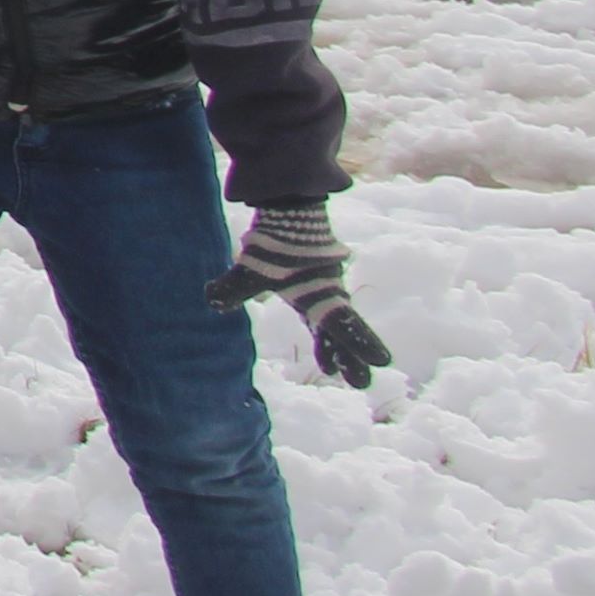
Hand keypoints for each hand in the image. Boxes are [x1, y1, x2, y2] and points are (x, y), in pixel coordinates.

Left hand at [205, 202, 393, 388]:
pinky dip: (325, 335)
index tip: (382, 362)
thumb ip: (233, 286)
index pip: (344, 326)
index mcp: (321, 295)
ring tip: (334, 370)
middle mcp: (328, 295)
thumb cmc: (275, 243)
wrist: (289, 211)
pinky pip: (324, 316)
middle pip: (343, 331)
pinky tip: (324, 352)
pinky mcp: (314, 285)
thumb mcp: (252, 267)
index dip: (360, 345)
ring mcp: (324, 290)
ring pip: (334, 325)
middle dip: (351, 358)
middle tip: (360, 384)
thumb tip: (212, 300)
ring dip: (337, 349)